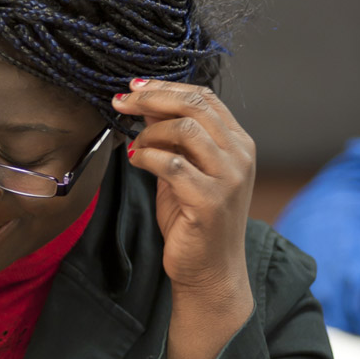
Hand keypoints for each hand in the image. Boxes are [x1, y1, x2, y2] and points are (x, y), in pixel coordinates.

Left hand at [113, 79, 255, 358]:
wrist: (209, 272)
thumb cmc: (193, 223)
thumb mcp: (182, 172)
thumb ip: (170, 140)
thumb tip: (144, 104)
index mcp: (237, 143)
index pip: (205, 96)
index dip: (166, 86)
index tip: (133, 87)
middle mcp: (239, 155)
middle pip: (195, 105)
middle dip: (151, 98)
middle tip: (120, 102)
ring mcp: (228, 177)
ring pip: (185, 129)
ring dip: (149, 132)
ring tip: (134, 147)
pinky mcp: (209, 201)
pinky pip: (172, 164)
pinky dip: (147, 157)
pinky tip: (135, 162)